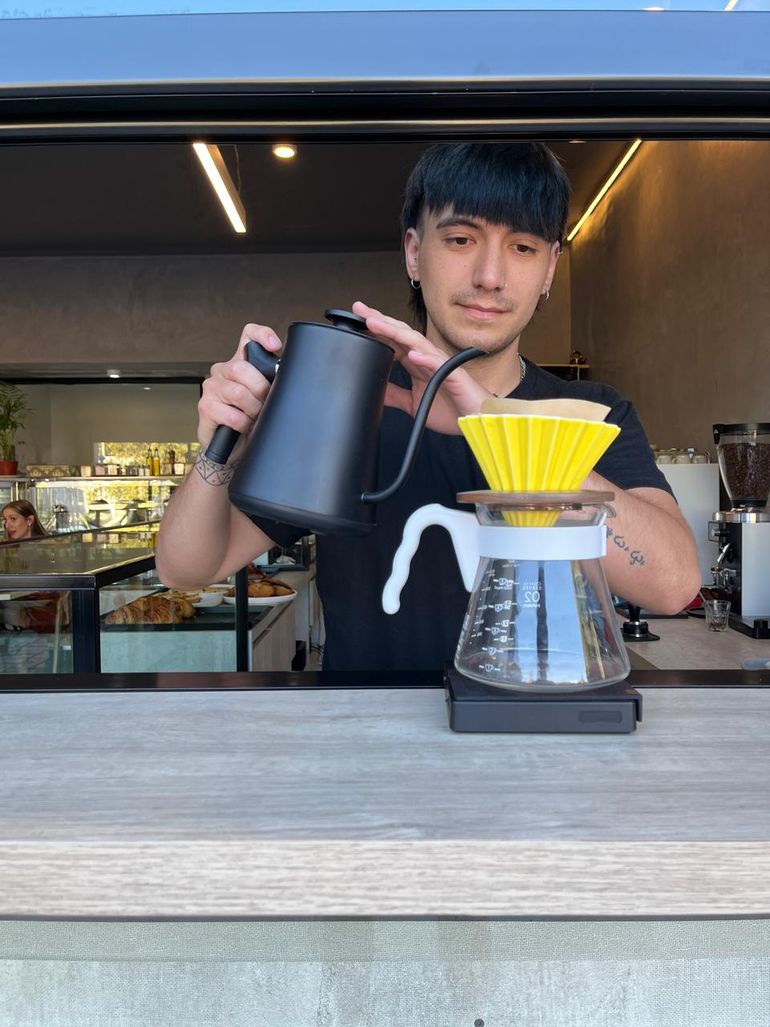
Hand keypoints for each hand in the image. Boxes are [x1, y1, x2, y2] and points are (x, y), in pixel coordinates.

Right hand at [198, 323, 282, 450]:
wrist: (232, 448)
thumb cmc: (251, 419)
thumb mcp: (265, 398)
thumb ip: (273, 384)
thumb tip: (290, 380)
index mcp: (240, 362)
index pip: (248, 336)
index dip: (262, 335)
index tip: (276, 346)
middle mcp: (223, 370)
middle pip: (242, 368)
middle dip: (261, 389)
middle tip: (267, 403)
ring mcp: (212, 388)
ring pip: (238, 393)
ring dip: (253, 410)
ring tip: (256, 418)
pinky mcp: (205, 407)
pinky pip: (231, 415)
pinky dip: (244, 424)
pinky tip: (245, 427)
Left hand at [352, 301, 488, 434]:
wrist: (475, 420)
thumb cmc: (450, 408)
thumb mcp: (412, 403)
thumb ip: (394, 394)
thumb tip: (373, 389)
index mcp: (416, 363)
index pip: (392, 340)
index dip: (375, 329)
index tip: (356, 319)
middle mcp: (426, 358)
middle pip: (400, 334)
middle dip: (380, 321)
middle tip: (359, 310)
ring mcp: (439, 364)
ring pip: (415, 342)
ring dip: (395, 332)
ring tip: (376, 324)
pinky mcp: (452, 375)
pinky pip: (437, 364)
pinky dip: (425, 359)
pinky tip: (412, 355)